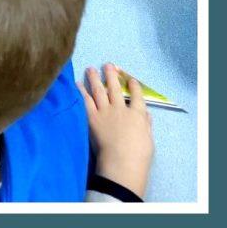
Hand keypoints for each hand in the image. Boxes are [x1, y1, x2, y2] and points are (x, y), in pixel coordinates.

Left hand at [78, 64, 153, 199]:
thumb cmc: (139, 155)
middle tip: (108, 64)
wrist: (121, 163)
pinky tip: (77, 84)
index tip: (130, 78)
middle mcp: (120, 108)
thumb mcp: (148, 139)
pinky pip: (86, 101)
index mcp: (137, 114)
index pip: (137, 95)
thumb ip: (146, 124)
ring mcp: (105, 111)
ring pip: (99, 90)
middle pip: (115, 87)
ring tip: (90, 69)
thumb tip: (146, 113)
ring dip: (94, 78)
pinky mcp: (92, 117)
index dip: (134, 85)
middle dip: (111, 74)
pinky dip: (81, 91)